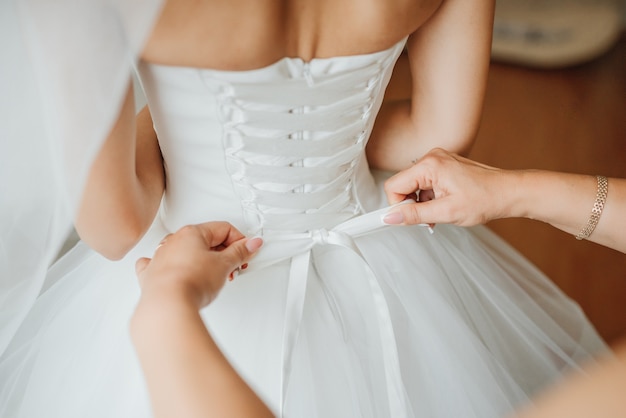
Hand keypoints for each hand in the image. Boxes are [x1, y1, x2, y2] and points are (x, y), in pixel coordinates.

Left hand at [135, 222, 262, 307]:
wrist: (167, 305)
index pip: (223, 229)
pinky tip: (179, 272)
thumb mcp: (224, 265)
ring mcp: (161, 257)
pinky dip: (173, 267)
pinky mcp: (152, 274)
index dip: (239, 242)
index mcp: (191, 232)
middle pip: (206, 241)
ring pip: (186, 252)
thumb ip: (239, 252)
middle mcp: (173, 241)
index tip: (246, 254)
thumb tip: (250, 243)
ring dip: (203, 262)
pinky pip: (162, 264)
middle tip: (233, 268)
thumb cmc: (190, 282)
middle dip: (224, 254)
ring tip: (214, 278)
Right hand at [383, 148, 511, 226]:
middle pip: (403, 185)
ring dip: (422, 203)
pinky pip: (425, 183)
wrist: (509, 193)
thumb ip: (414, 215)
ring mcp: (438, 160)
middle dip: (411, 205)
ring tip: (441, 212)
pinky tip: (445, 205)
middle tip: (429, 219)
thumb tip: (390, 217)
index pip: (393, 186)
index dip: (397, 206)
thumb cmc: (485, 199)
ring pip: (414, 186)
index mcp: (429, 165)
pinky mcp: (444, 165)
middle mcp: (431, 158)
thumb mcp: (446, 212)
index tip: (404, 220)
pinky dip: (430, 197)